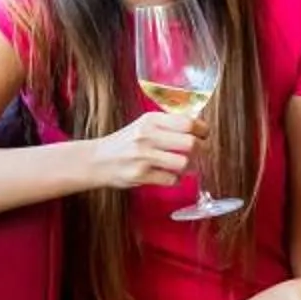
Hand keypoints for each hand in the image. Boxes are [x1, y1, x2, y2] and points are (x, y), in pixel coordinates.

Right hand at [83, 111, 198, 191]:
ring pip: (183, 163)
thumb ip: (168, 124)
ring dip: (190, 167)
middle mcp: (147, 136)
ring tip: (186, 166)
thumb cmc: (125, 142)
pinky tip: (170, 176)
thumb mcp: (144, 125)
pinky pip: (171, 179)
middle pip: (190, 143)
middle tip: (200, 153)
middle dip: (201, 150)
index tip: (204, 135)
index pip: (188, 122)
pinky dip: (176, 179)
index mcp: (151, 120)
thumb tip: (199, 127)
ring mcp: (143, 156)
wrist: (96, 160)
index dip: (202, 130)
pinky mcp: (140, 175)